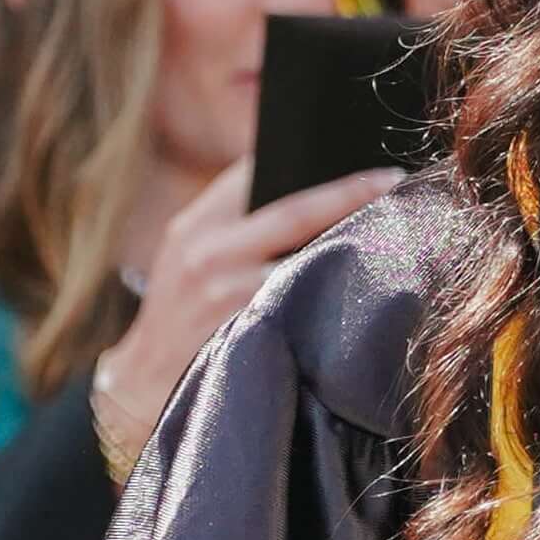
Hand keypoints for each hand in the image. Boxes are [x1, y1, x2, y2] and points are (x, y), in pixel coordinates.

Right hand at [95, 160, 399, 434]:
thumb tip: (305, 182)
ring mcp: (228, 297)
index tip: (351, 151)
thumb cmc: (179, 314)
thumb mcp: (186, 255)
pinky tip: (372, 289)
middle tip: (394, 179)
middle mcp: (208, 254)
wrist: (141, 387)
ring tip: (398, 233)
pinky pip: (306, 308)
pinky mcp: (248, 335)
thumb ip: (232, 220)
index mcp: (194, 226)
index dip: (303, 157)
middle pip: (294, 212)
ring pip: (307, 260)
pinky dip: (338, 294)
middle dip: (348, 192)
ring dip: (353, 246)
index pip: (253, 173)